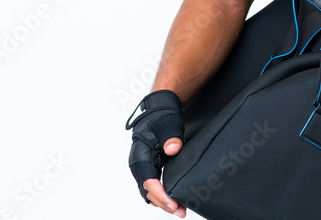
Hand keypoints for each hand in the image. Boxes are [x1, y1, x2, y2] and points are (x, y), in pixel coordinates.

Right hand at [125, 89, 187, 216]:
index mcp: (140, 155)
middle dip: (163, 202)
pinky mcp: (151, 168)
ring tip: (180, 210)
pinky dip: (163, 195)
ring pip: (150, 191)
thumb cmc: (162, 117)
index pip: (147, 180)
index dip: (160, 193)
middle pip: (148, 191)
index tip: (173, 201)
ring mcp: (145, 167)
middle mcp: (139, 164)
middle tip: (179, 210)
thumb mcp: (168, 124)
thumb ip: (171, 137)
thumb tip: (173, 149)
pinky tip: (175, 201)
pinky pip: (154, 186)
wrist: (160, 110)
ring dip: (163, 202)